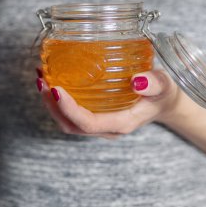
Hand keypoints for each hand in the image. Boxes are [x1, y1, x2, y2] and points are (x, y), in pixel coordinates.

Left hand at [36, 69, 195, 138]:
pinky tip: (52, 79)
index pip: (88, 123)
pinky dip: (57, 99)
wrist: (164, 103)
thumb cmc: (163, 94)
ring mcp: (99, 124)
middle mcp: (106, 128)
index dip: (68, 109)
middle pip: (71, 125)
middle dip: (52, 106)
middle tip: (42, 81)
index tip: (56, 89)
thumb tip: (137, 81)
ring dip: (51, 103)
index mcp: (120, 124)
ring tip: (41, 78)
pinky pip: (70, 113)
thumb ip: (154, 84)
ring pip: (67, 121)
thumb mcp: (164, 86)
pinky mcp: (94, 116)